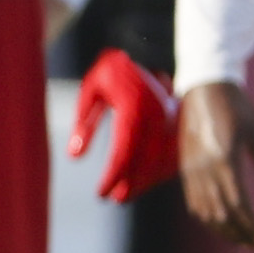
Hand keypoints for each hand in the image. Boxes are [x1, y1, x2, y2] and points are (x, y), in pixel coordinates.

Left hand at [70, 50, 180, 202]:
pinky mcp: (178, 122)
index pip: (124, 149)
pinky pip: (173, 151)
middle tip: (116, 199)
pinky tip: (145, 181)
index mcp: (134, 105)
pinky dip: (160, 169)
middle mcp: (157, 113)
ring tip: (126, 194)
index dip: (114, 174)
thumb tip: (75, 155)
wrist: (145, 53)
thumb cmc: (112, 73)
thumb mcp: (92, 89)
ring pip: (162, 158)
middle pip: (146, 158)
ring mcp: (171, 118)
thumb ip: (84, 121)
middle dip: (132, 183)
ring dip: (147, 180)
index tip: (101, 193)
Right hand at [177, 82, 253, 245]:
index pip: (237, 204)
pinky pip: (193, 201)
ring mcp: (191, 169)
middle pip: (220, 214)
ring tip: (239, 239)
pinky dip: (206, 217)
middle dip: (238, 233)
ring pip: (204, 211)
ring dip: (221, 229)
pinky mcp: (185, 167)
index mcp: (224, 160)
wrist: (204, 87)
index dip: (250, 225)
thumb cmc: (237, 107)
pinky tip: (219, 222)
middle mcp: (204, 169)